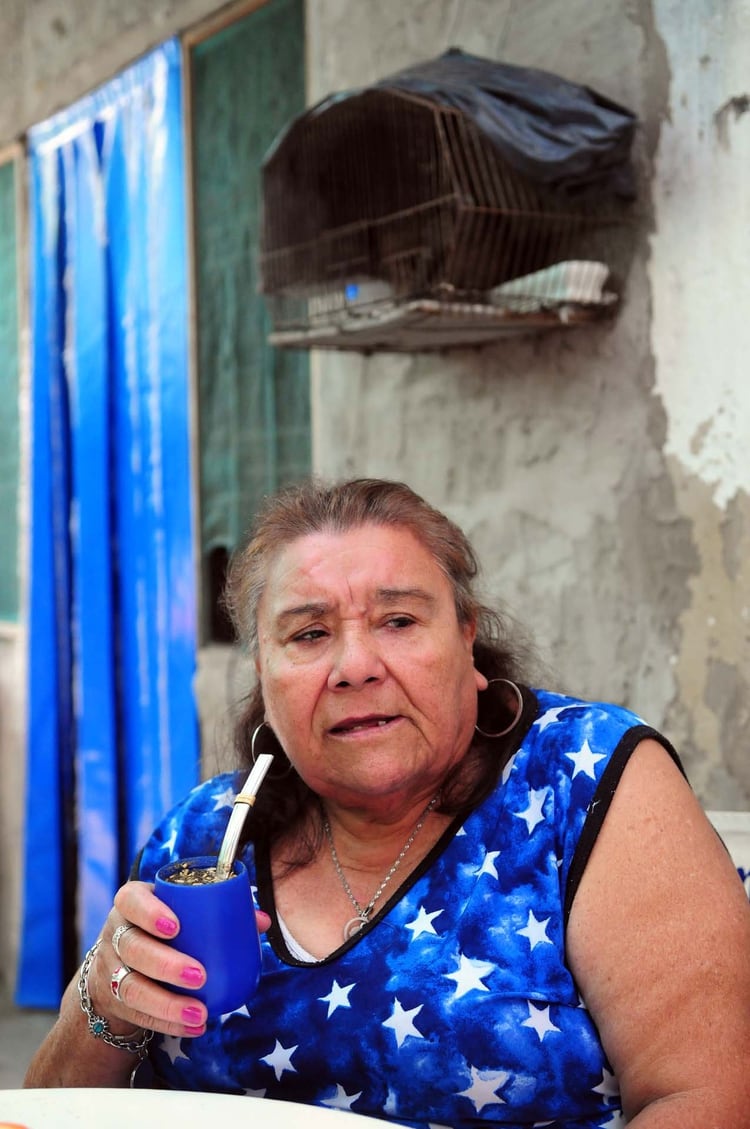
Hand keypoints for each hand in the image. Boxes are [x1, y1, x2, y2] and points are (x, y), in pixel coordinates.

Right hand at [87, 881, 270, 1038]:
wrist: (120, 963)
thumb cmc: (161, 930)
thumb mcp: (178, 912)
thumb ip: (219, 911)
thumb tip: (261, 921)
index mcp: (131, 905)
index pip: (131, 901)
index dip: (150, 913)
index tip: (176, 927)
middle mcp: (115, 934)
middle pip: (133, 948)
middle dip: (166, 964)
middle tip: (200, 976)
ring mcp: (109, 969)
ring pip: (131, 987)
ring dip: (167, 1004)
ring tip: (199, 1013)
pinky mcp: (113, 1001)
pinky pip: (138, 1015)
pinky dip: (167, 1024)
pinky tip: (194, 1027)